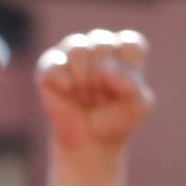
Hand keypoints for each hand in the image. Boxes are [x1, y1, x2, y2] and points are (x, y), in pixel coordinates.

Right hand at [35, 29, 153, 166]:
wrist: (89, 142)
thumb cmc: (117, 119)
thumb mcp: (137, 106)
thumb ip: (131, 83)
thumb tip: (105, 67)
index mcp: (124, 48)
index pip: (129, 44)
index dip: (126, 71)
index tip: (123, 91)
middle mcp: (98, 44)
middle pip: (102, 45)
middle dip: (102, 78)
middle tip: (101, 97)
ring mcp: (71, 52)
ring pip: (78, 49)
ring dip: (83, 80)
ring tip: (84, 95)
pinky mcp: (48, 66)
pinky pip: (55, 66)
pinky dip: (64, 84)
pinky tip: (67, 94)